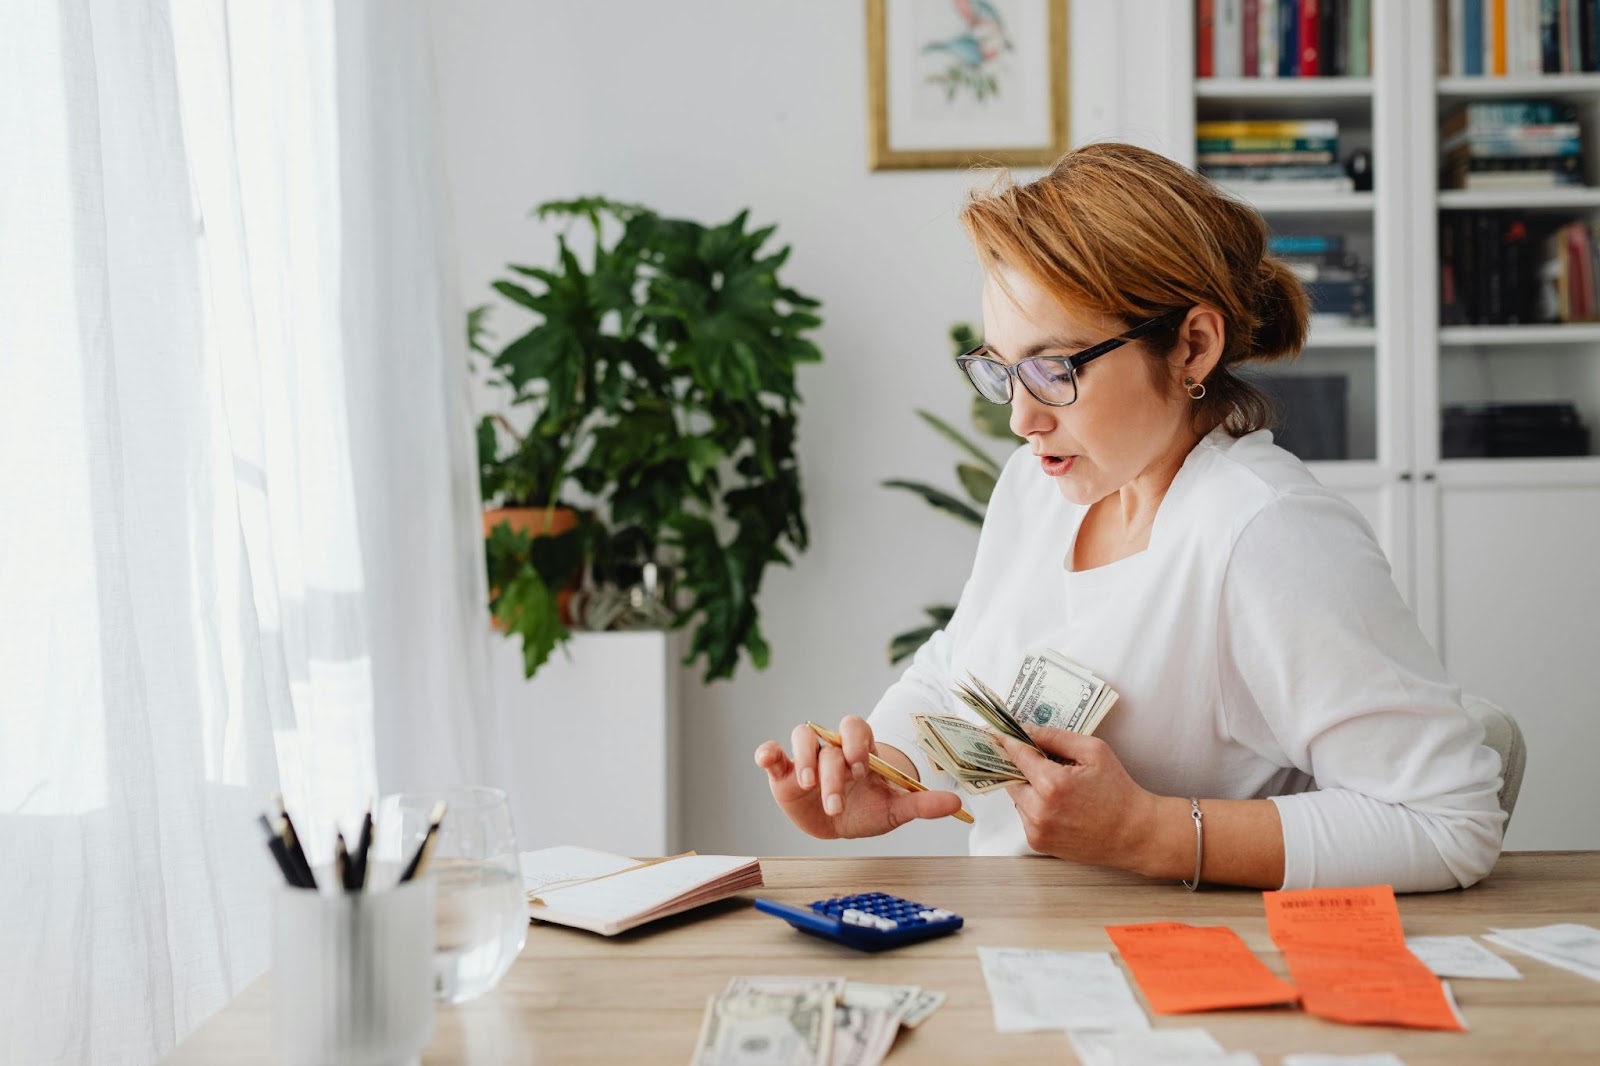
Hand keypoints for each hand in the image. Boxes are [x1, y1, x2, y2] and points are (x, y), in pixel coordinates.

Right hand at [753, 715, 961, 838]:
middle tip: (836, 802)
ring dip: (803, 759)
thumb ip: (921, 804)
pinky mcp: (784, 772)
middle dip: (832, 773)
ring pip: (801, 738)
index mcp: (860, 750)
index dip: (856, 742)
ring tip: (807, 786)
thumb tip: (955, 803)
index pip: (857, 728)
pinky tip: (767, 760)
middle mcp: (832, 749)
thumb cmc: (869, 809)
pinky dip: (767, 753)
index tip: (860, 767)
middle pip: (829, 743)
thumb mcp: (895, 809)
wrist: (842, 824)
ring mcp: (808, 758)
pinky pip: (772, 754)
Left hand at [997, 727, 1158, 869]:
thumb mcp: (1094, 751)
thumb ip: (1056, 737)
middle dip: (1021, 765)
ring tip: (1059, 786)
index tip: (997, 731)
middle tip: (1037, 758)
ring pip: (1017, 797)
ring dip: (1029, 787)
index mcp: (1052, 784)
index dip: (1007, 740)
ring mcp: (1036, 830)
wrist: (1134, 834)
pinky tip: (1060, 805)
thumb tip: (1027, 731)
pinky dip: (1035, 806)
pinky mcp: (1038, 843)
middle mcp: (1038, 810)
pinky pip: (1026, 816)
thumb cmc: (1118, 791)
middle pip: (1011, 777)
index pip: (1017, 754)